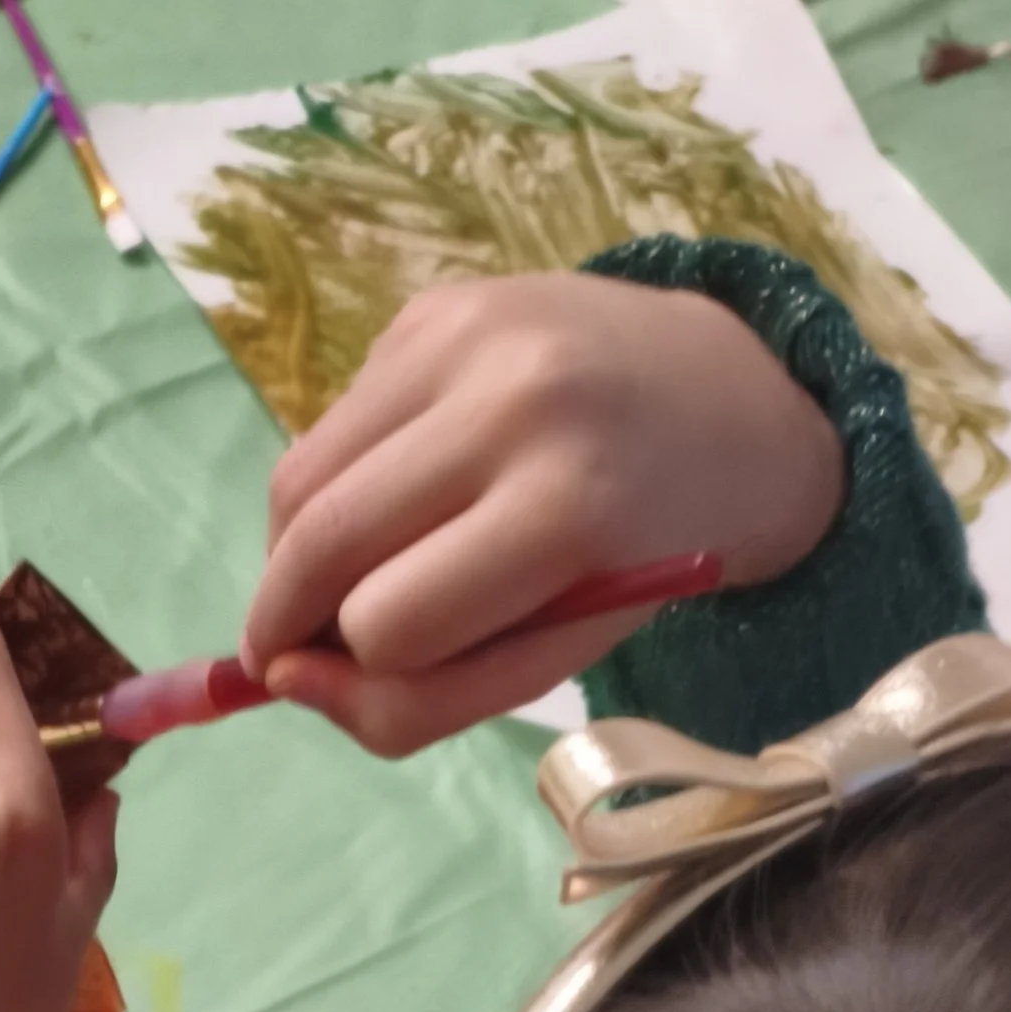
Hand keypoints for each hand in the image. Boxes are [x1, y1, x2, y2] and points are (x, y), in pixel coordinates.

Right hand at [241, 272, 844, 757]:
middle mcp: (512, 402)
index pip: (387, 624)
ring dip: (295, 554)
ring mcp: (465, 337)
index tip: (353, 685)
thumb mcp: (556, 660)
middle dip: (283, 617)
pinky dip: (337, 484)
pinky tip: (404, 487)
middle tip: (294, 649)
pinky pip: (329, 427)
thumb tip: (280, 680)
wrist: (730, 394)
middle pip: (319, 542)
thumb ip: (417, 701)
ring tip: (349, 575)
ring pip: (298, 481)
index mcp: (568, 509)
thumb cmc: (644, 555)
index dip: (360, 673)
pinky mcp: (430, 309)